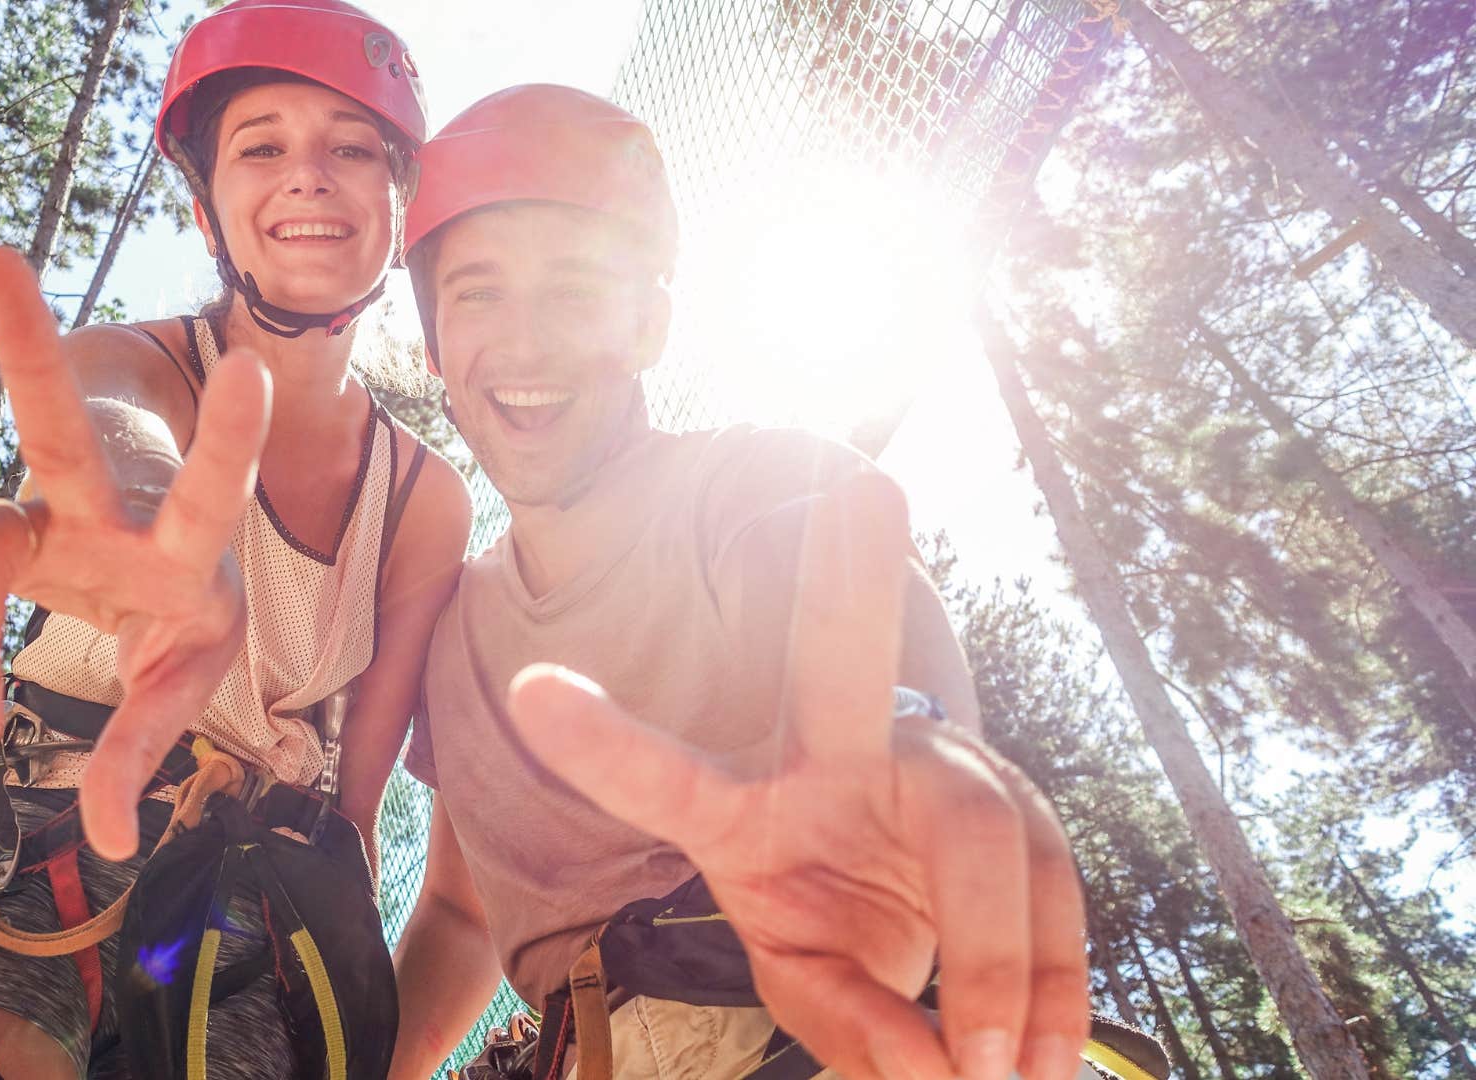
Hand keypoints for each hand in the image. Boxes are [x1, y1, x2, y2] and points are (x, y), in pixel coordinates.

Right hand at [0, 246, 271, 859]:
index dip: (228, 437)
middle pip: (59, 430)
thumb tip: (115, 842)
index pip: (210, 485)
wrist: (151, 555)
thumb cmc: (188, 600)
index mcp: (183, 538)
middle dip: (28, 350)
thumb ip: (153, 742)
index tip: (247, 367)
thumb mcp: (196, 666)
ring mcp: (35, 522)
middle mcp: (101, 509)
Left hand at [505, 472, 1087, 1079]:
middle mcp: (837, 757)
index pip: (667, 779)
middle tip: (866, 489)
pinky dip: (1055, 980)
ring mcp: (932, 768)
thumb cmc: (834, 942)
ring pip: (983, 826)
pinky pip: (1050, 878)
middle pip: (845, 664)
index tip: (532, 689)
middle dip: (852, 579)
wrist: (915, 933)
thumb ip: (854, 1031)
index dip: (605, 742)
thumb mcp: (812, 991)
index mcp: (743, 810)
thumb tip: (936, 1072)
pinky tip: (1045, 1059)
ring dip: (1000, 958)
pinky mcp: (1016, 806)